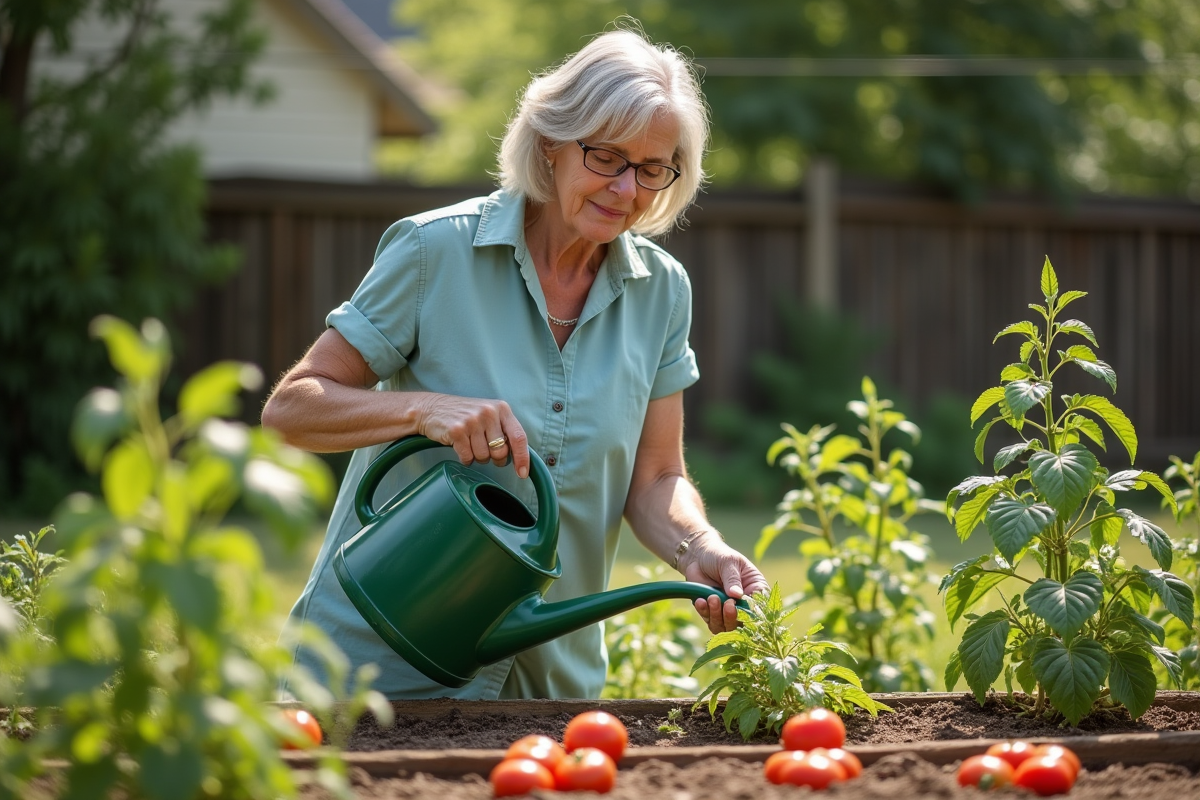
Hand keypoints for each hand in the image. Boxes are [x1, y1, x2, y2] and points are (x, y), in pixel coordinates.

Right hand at [414, 394, 529, 477]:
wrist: (431, 408)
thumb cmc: (464, 415)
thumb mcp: (489, 415)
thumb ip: (505, 431)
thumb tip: (520, 458)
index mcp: (501, 408)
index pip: (519, 437)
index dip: (523, 458)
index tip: (523, 473)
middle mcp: (488, 412)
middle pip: (501, 452)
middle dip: (494, 458)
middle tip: (484, 449)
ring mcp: (472, 421)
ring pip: (484, 457)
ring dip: (477, 456)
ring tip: (469, 443)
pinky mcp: (456, 431)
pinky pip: (468, 458)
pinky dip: (465, 458)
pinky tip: (460, 446)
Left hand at [679, 533, 768, 633]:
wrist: (697, 556)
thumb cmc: (718, 556)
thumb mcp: (728, 562)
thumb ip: (732, 578)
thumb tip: (737, 595)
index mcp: (755, 588)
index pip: (761, 606)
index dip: (754, 612)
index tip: (744, 609)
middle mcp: (743, 603)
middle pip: (744, 622)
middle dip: (734, 617)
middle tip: (727, 604)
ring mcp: (727, 609)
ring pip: (726, 626)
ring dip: (718, 616)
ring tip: (711, 598)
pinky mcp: (711, 612)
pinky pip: (710, 621)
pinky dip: (705, 613)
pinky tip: (700, 601)